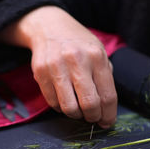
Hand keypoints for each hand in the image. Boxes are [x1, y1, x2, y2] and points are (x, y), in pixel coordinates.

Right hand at [0, 6, 116, 127]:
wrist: (50, 27)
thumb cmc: (78, 44)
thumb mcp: (98, 52)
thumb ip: (104, 78)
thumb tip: (106, 110)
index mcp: (96, 56)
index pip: (107, 95)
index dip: (108, 115)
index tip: (107, 122)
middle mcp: (77, 60)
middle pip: (89, 104)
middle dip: (92, 117)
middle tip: (92, 117)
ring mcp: (56, 66)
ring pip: (69, 107)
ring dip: (76, 115)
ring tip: (78, 109)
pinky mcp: (40, 72)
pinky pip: (52, 102)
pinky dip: (60, 107)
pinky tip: (64, 99)